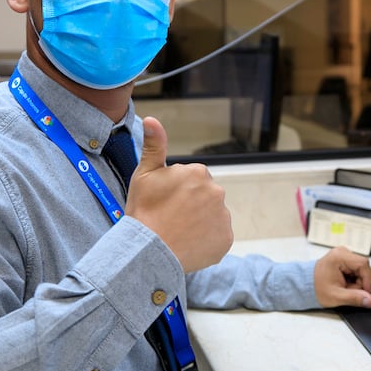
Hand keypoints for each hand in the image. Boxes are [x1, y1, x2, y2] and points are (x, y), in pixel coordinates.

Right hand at [127, 117, 232, 271]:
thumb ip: (154, 146)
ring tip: (178, 232)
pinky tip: (188, 243)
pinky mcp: (226, 238)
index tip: (165, 202)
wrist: (149, 250)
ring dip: (199, 222)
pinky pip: (217, 236)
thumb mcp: (144, 174)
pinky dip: (206, 240)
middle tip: (170, 218)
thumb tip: (152, 119)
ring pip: (211, 216)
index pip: (192, 180)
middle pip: (204, 197)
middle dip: (191, 205)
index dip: (176, 191)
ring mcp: (223, 216)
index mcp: (198, 173)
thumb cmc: (144, 211)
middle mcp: (216, 191)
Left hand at [313, 246, 370, 308]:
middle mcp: (342, 252)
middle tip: (350, 291)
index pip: (363, 264)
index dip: (368, 280)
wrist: (306, 286)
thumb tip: (370, 300)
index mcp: (339, 256)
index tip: (366, 292)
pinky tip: (345, 283)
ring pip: (361, 269)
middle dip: (360, 282)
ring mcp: (343, 255)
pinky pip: (356, 269)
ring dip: (357, 281)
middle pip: (363, 267)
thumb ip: (355, 298)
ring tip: (345, 287)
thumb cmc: (316, 288)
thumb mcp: (337, 296)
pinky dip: (354, 279)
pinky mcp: (344, 259)